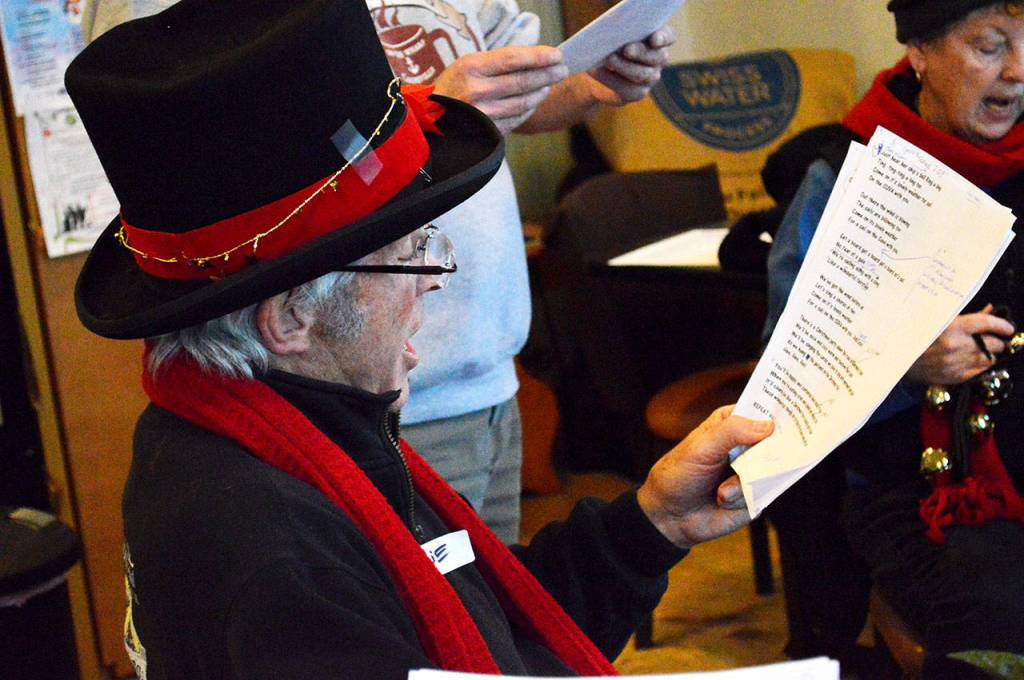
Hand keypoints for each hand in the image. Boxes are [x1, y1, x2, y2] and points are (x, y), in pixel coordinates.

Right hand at [432, 46, 568, 135]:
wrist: (427, 121)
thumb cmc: (451, 89)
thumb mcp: (466, 67)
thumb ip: (496, 64)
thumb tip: (533, 60)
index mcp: (470, 68)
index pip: (513, 60)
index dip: (538, 57)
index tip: (557, 55)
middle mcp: (476, 91)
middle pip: (522, 82)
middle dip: (547, 75)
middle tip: (561, 70)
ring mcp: (482, 115)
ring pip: (523, 102)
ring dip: (541, 92)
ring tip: (549, 85)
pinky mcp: (487, 133)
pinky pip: (517, 119)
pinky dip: (529, 109)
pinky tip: (534, 102)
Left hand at [586, 26, 674, 105]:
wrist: (598, 68)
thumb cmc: (608, 43)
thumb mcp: (613, 34)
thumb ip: (619, 32)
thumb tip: (613, 33)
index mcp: (657, 38)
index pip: (668, 37)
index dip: (663, 38)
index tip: (654, 39)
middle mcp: (658, 58)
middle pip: (657, 56)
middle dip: (641, 52)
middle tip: (626, 49)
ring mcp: (651, 77)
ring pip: (643, 74)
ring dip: (624, 66)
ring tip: (608, 59)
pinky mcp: (638, 93)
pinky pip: (629, 90)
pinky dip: (611, 79)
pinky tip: (597, 71)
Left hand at [636, 406, 773, 548]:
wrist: (669, 516)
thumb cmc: (678, 474)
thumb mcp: (701, 447)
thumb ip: (732, 432)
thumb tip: (768, 426)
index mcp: (731, 424)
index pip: (762, 410)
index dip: (778, 411)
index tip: (792, 415)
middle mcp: (746, 446)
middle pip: (776, 441)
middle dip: (769, 452)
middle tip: (752, 462)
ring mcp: (753, 471)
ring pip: (772, 470)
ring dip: (745, 482)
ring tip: (721, 490)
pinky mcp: (756, 495)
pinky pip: (764, 494)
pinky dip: (742, 498)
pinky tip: (723, 500)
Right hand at [905, 304, 1013, 385]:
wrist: (897, 359)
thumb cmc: (915, 335)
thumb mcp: (938, 320)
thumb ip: (966, 316)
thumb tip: (988, 311)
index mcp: (951, 327)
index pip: (987, 323)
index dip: (1002, 325)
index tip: (1008, 328)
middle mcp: (956, 345)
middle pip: (993, 343)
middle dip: (998, 340)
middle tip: (997, 338)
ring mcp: (956, 362)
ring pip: (989, 358)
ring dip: (992, 353)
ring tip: (988, 349)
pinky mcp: (954, 376)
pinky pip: (980, 371)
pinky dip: (983, 365)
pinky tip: (979, 360)